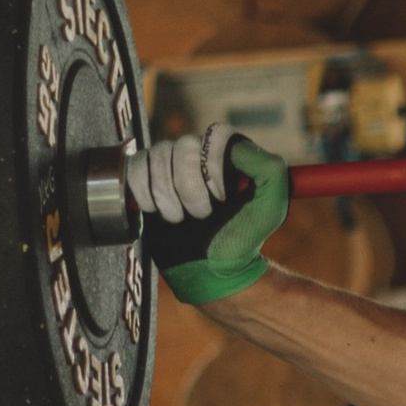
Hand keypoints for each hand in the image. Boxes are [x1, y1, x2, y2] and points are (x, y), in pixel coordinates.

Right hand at [124, 123, 291, 303]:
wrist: (209, 270)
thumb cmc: (241, 240)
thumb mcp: (270, 207)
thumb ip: (269, 169)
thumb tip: (238, 144)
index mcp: (230, 154)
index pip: (216, 135)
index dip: (213, 167)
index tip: (222, 198)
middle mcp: (200, 154)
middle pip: (183, 146)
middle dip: (190, 188)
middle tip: (201, 216)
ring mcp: (170, 164)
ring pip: (157, 155)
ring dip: (167, 195)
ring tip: (179, 219)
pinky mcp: (145, 178)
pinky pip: (135, 167)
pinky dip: (143, 192)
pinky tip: (154, 211)